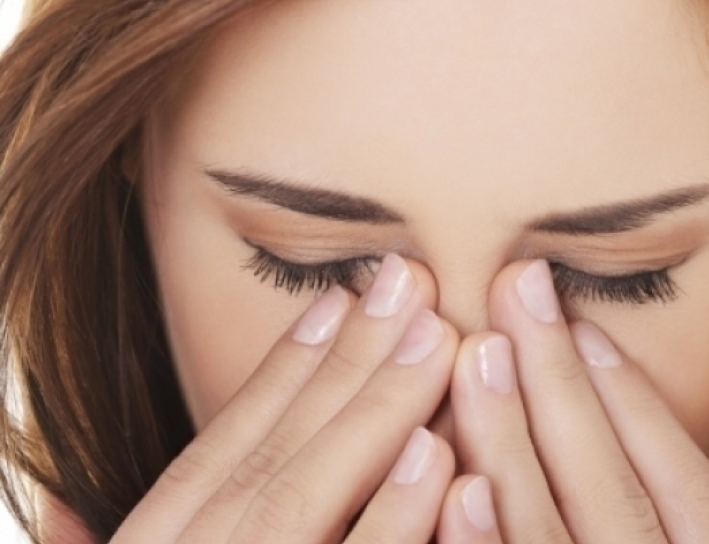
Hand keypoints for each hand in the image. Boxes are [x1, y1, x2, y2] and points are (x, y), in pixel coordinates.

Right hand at [110, 254, 460, 543]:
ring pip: (299, 501)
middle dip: (342, 366)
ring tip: (434, 338)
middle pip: (266, 459)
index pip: (212, 457)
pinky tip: (436, 456)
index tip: (337, 300)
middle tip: (409, 283)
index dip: (277, 376)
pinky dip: (390, 521)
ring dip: (370, 417)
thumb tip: (62, 507)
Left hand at [439, 260, 708, 543]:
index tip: (586, 325)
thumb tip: (589, 354)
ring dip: (509, 442)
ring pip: (545, 535)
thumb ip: (632, 484)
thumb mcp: (647, 533)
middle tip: (516, 288)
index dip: (642, 406)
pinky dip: (477, 541)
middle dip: (561, 387)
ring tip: (477, 349)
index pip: (693, 492)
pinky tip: (455, 481)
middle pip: (614, 496)